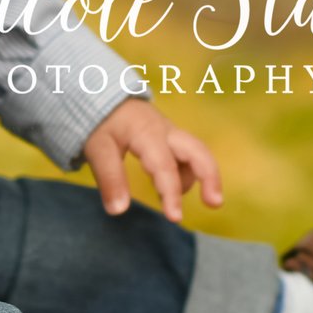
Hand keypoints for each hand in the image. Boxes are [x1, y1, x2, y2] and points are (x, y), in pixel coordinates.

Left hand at [79, 96, 223, 222]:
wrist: (101, 94)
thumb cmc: (100, 121)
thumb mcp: (97, 147)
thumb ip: (109, 178)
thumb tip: (118, 211)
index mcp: (148, 133)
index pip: (165, 166)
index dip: (171, 193)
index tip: (175, 218)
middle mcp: (167, 132)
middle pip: (199, 152)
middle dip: (210, 177)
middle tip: (214, 204)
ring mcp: (172, 133)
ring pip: (196, 154)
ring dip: (194, 179)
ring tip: (171, 204)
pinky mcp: (171, 138)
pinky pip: (187, 156)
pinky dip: (184, 173)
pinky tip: (166, 186)